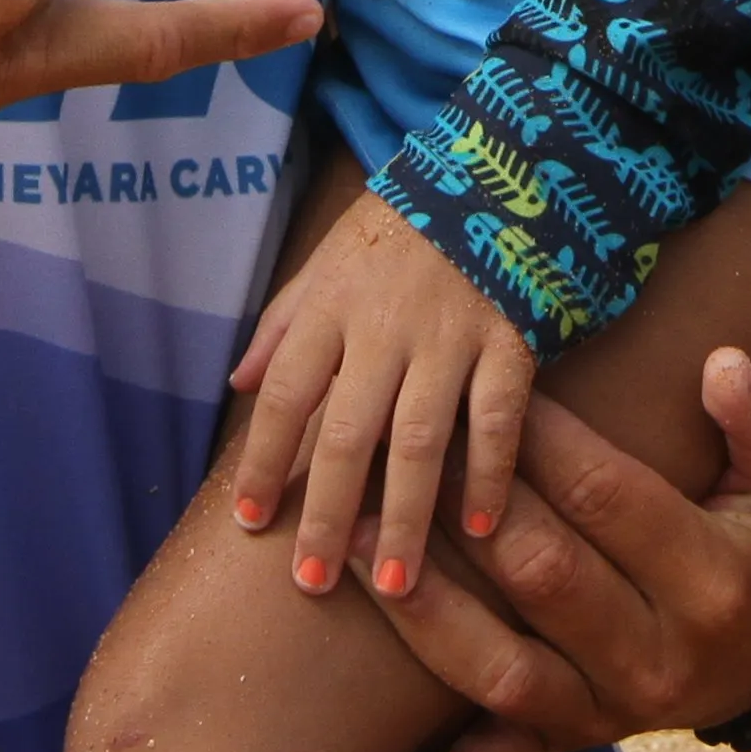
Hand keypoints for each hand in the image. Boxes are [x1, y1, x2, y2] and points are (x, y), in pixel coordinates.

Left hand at [223, 192, 534, 599]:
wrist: (496, 167)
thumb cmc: (402, 222)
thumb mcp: (330, 256)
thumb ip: (284, 321)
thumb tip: (239, 383)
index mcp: (332, 307)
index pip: (285, 396)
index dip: (263, 462)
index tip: (249, 523)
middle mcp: (385, 327)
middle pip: (347, 434)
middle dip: (326, 514)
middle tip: (310, 584)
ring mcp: (451, 336)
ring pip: (420, 439)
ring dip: (403, 516)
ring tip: (393, 583)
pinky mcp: (511, 338)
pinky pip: (499, 417)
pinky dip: (490, 474)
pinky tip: (478, 528)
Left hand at [366, 345, 750, 751]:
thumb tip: (725, 366)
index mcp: (713, 584)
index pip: (606, 498)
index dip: (539, 439)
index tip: (484, 384)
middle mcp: (660, 660)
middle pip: (542, 577)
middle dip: (463, 507)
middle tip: (399, 443)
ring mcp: (611, 714)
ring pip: (503, 668)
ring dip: (421, 609)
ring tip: (347, 545)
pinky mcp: (575, 742)